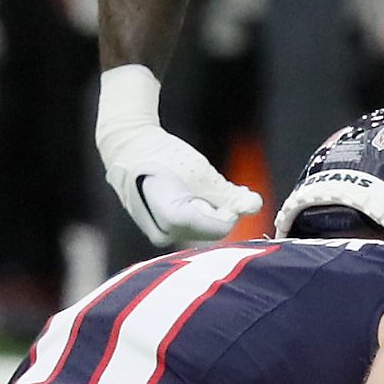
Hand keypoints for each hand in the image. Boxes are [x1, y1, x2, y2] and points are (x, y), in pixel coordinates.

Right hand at [95, 63, 261, 243]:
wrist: (128, 149)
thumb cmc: (164, 156)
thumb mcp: (201, 171)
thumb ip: (230, 194)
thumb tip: (256, 206)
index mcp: (174, 218)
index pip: (221, 227)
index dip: (230, 210)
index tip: (225, 192)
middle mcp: (165, 233)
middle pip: (213, 231)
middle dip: (220, 210)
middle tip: (208, 187)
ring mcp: (160, 235)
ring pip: (203, 231)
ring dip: (210, 211)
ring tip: (195, 189)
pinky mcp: (159, 233)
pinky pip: (190, 229)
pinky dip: (198, 214)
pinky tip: (190, 195)